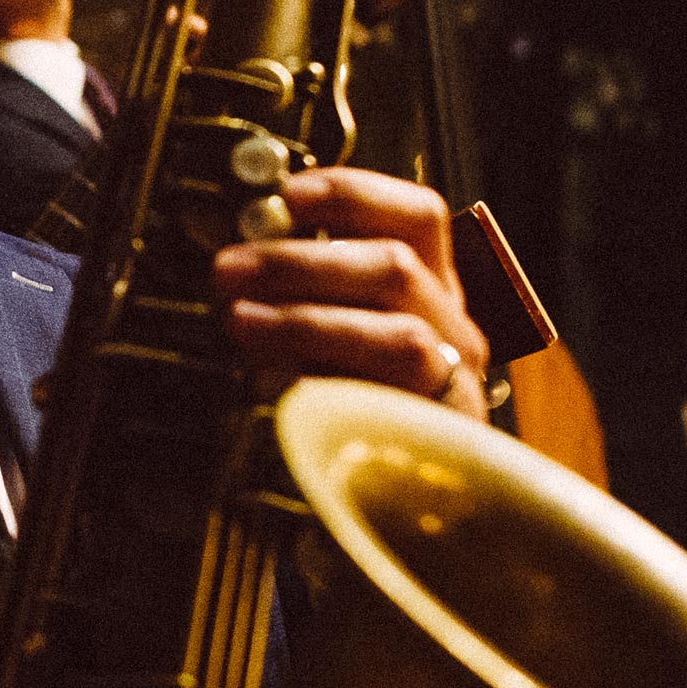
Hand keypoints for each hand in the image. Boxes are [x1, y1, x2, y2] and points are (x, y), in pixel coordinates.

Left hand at [212, 167, 491, 417]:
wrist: (394, 492)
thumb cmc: (348, 402)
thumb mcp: (320, 335)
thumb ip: (292, 294)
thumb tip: (231, 259)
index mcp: (427, 286)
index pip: (416, 216)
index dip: (354, 194)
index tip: (289, 194)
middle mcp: (453, 325)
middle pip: (396, 266)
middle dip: (300, 261)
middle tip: (229, 268)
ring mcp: (457, 379)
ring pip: (399, 333)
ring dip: (307, 320)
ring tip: (241, 321)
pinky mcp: (449, 433)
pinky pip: (397, 403)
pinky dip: (336, 380)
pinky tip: (286, 383)